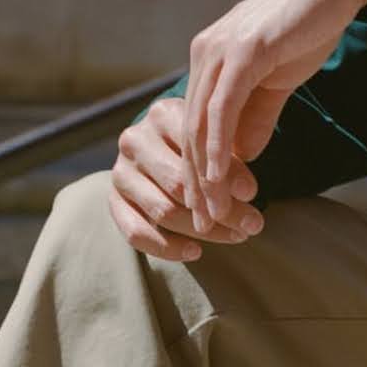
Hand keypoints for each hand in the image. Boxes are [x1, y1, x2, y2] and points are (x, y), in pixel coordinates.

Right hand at [109, 95, 262, 263]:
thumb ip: (228, 159)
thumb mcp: (214, 139)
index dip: (224, 174)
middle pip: (177, 184)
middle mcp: (134, 140)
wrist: (161, 148)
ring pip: (162, 210)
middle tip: (252, 225)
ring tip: (234, 236)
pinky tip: (195, 252)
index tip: (253, 194)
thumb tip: (247, 193)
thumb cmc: (197, 142)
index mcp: (161, 115)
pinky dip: (167, 247)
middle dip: (219, 209)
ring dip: (202, 230)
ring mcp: (120, 172)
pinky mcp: (113, 200)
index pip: (192, 149)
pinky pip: (135, 232)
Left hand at [181, 0, 366, 229]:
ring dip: (207, 176)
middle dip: (197, 185)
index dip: (198, 174)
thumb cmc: (310, 24)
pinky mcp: (243, 51)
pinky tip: (223, 178)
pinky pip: (222, 109)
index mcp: (210, 62)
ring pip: (203, 126)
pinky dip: (219, 147)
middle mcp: (205, 55)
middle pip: (191, 132)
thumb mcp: (280, 80)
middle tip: (206, 226)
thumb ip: (257, 117)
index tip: (208, 212)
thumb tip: (243, 157)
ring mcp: (220, 51)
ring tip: (215, 214)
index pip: (195, 128)